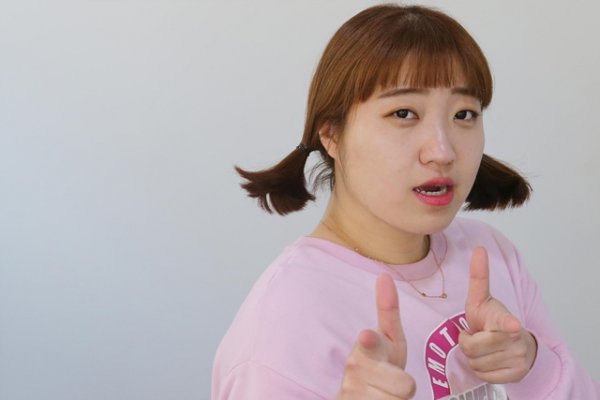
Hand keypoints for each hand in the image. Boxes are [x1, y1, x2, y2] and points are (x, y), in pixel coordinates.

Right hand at [337, 273, 415, 399]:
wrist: (360, 396)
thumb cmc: (379, 364)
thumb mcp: (387, 339)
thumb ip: (388, 311)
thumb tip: (384, 275)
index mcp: (365, 347)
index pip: (370, 342)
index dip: (370, 341)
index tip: (367, 335)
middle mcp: (356, 369)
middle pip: (406, 385)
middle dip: (404, 387)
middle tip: (389, 382)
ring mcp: (354, 393)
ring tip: (384, 394)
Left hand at [459, 247, 537, 382]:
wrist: (516, 344)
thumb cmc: (491, 320)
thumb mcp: (481, 299)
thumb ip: (479, 277)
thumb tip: (479, 248)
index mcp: (505, 319)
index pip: (507, 321)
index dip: (508, 324)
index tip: (512, 325)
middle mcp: (514, 339)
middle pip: (472, 348)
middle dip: (468, 344)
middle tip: (475, 337)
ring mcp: (518, 358)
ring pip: (476, 364)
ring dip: (474, 358)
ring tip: (482, 348)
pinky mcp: (516, 374)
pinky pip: (484, 376)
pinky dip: (482, 370)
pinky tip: (488, 360)